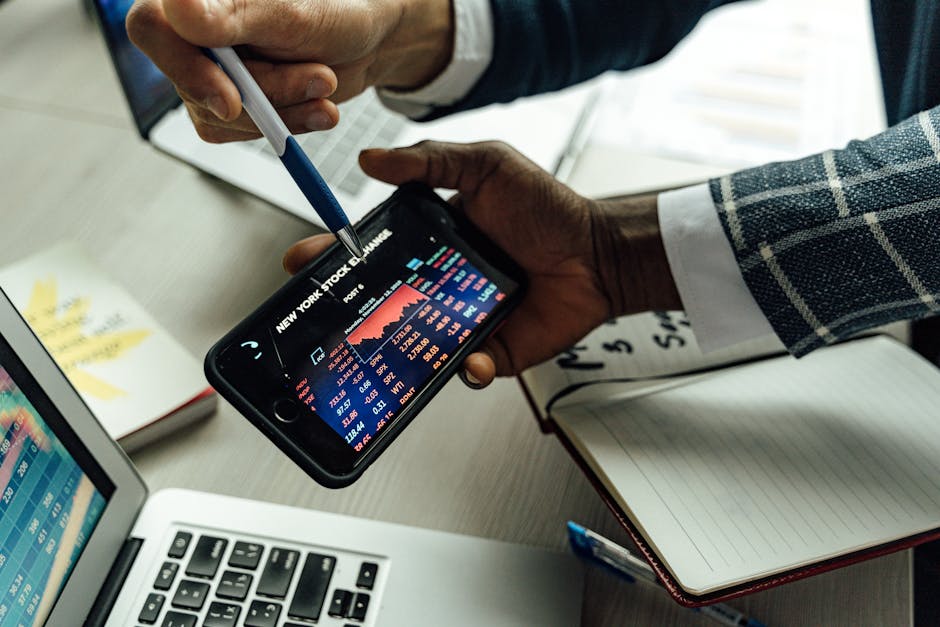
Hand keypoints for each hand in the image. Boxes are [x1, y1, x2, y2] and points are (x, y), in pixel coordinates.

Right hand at [126, 0, 452, 141]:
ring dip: (284, 110)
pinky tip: (317, 108)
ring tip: (325, 82)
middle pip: (195, 83)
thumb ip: (233, 15)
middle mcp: (193, 32)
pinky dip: (287, 126)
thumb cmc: (335, 10)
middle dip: (267, 91)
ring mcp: (210, 70)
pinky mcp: (233, 103)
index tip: (232, 99)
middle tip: (320, 78)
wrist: (370, 41)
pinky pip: (244, 133)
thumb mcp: (290, 12)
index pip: (150, 28)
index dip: (185, 68)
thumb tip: (175, 7)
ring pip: (222, 116)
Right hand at [283, 141, 680, 387]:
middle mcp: (439, 283)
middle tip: (325, 318)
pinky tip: (470, 358)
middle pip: (383, 304)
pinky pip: (468, 368)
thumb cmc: (546, 207)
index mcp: (431, 240)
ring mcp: (463, 319)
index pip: (372, 250)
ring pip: (416, 344)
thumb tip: (370, 160)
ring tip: (382, 352)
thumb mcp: (486, 164)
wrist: (598, 252)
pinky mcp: (494, 348)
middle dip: (348, 314)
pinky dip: (467, 368)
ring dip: (396, 351)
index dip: (334, 256)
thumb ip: (430, 161)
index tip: (302, 261)